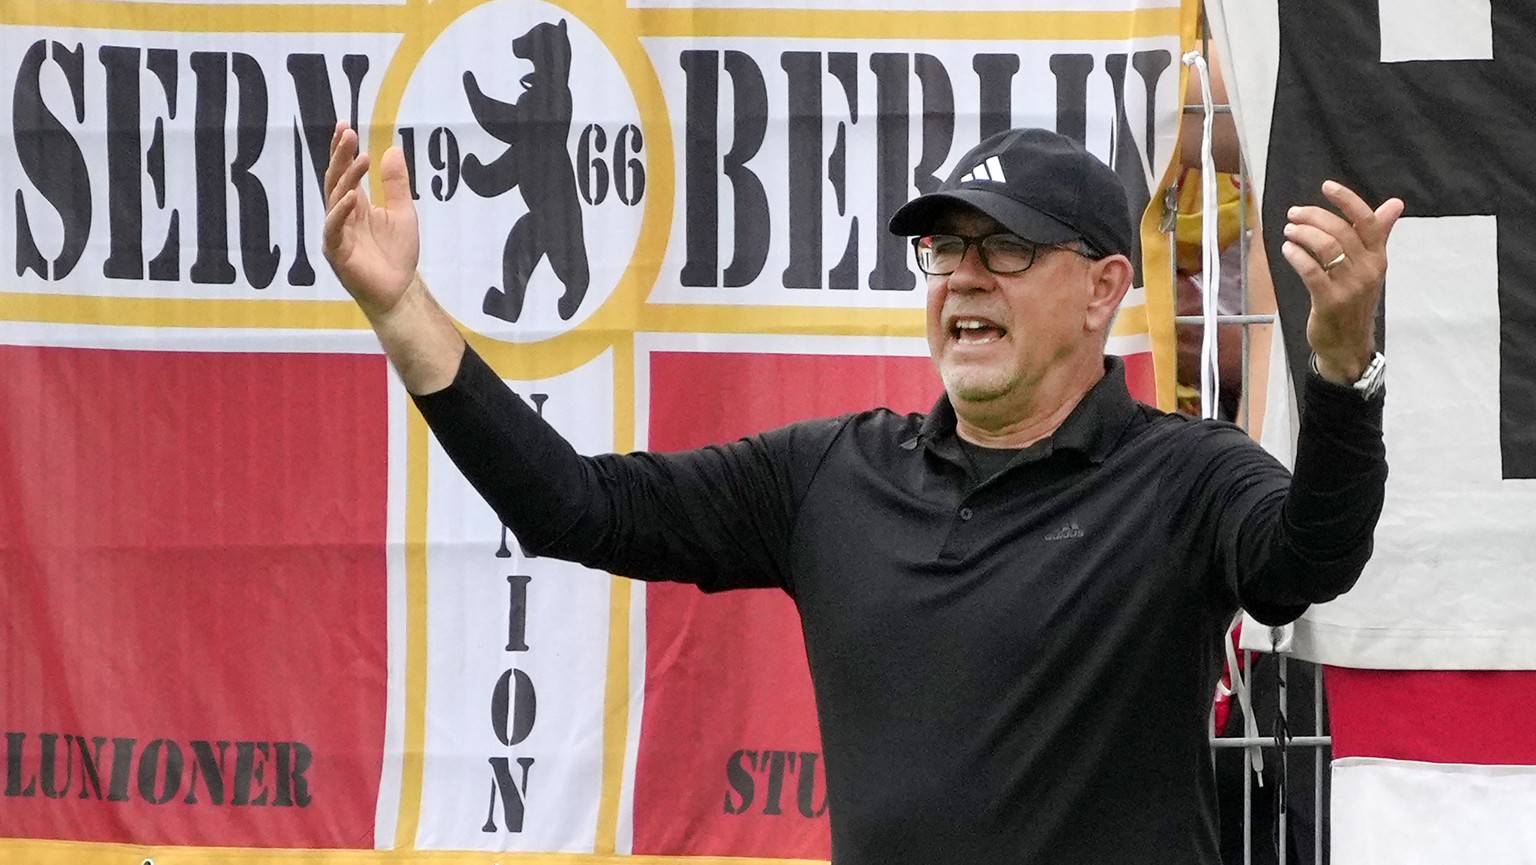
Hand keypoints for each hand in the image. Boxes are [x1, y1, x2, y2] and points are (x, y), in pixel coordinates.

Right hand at [323, 122, 419, 320]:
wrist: (399, 290)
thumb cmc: (397, 254)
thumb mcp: (403, 212)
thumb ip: (396, 184)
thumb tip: (393, 150)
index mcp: (355, 205)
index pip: (344, 172)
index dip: (342, 150)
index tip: (345, 125)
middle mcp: (341, 215)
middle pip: (336, 179)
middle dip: (340, 155)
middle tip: (346, 132)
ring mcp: (336, 233)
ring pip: (335, 199)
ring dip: (346, 178)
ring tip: (360, 157)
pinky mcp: (336, 252)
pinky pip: (334, 228)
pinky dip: (341, 212)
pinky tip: (352, 197)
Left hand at [1280, 180, 1404, 382]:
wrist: (1349, 344)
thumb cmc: (1355, 301)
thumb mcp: (1370, 267)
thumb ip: (1378, 235)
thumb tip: (1395, 204)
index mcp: (1377, 257)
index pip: (1367, 221)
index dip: (1347, 200)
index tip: (1327, 186)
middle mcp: (1367, 269)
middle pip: (1341, 231)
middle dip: (1314, 217)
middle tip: (1294, 214)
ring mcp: (1350, 286)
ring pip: (1326, 247)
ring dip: (1303, 234)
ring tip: (1289, 230)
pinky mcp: (1330, 301)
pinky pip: (1312, 271)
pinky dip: (1297, 255)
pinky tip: (1288, 249)